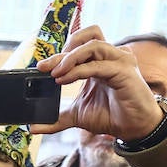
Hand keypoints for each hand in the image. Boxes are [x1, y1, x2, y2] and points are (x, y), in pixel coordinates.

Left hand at [33, 25, 164, 141]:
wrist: (133, 128)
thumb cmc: (111, 116)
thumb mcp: (77, 116)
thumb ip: (57, 118)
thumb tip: (34, 127)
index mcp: (99, 61)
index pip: (79, 45)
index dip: (59, 52)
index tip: (41, 67)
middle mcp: (111, 56)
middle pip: (86, 38)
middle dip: (62, 52)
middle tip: (44, 67)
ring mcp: (120, 60)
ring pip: (93, 46)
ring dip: (71, 58)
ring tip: (56, 74)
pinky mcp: (125, 71)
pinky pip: (98, 64)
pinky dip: (80, 70)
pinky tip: (65, 79)